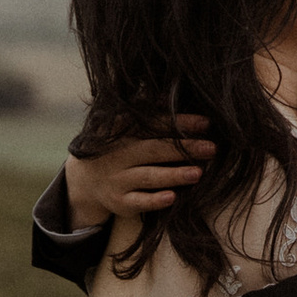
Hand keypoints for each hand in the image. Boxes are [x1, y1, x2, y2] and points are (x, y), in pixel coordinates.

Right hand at [64, 120, 211, 227]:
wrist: (85, 179)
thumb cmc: (117, 147)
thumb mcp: (124, 126)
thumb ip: (146, 111)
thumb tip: (171, 94)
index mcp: (121, 130)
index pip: (153, 124)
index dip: (180, 123)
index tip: (206, 123)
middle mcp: (117, 154)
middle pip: (154, 149)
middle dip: (184, 149)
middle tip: (212, 148)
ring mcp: (117, 179)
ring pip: (148, 176)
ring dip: (174, 175)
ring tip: (198, 173)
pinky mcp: (118, 202)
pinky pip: (137, 202)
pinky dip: (154, 201)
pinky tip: (172, 197)